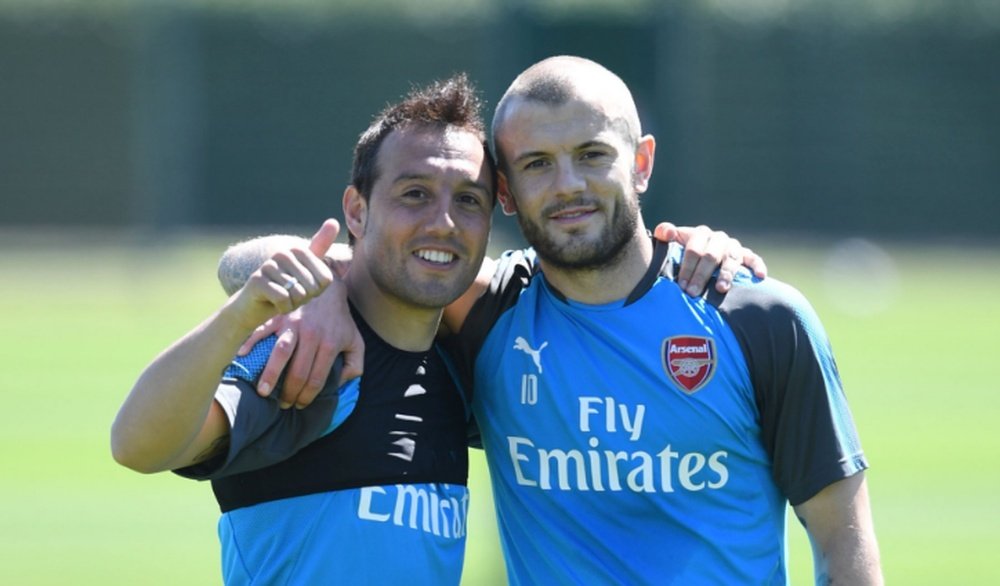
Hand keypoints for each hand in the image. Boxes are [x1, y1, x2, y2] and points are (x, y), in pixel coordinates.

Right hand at [236, 219, 337, 328]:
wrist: (254, 307)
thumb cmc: (286, 291)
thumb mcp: (309, 273)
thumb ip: (321, 250)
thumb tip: (334, 221)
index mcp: (298, 250)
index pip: (325, 279)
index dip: (316, 292)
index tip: (302, 289)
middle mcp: (283, 254)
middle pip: (312, 287)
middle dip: (304, 299)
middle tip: (289, 296)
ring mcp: (269, 265)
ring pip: (298, 294)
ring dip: (292, 304)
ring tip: (280, 299)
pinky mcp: (257, 280)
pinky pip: (284, 299)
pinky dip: (282, 308)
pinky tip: (272, 304)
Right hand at [237, 221, 364, 408]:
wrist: (328, 285)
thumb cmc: (341, 318)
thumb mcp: (356, 340)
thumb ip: (355, 364)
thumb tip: (342, 384)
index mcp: (330, 344)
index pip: (317, 378)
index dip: (308, 397)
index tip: (301, 405)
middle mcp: (311, 335)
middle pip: (297, 372)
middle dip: (289, 393)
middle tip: (283, 405)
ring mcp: (293, 324)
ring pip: (279, 354)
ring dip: (270, 376)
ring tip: (263, 392)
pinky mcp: (280, 315)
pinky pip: (263, 331)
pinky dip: (251, 344)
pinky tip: (242, 357)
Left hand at [653, 222, 766, 295]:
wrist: (700, 259)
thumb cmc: (683, 255)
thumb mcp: (672, 243)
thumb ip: (664, 234)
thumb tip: (667, 233)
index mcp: (700, 234)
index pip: (694, 249)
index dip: (687, 267)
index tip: (681, 286)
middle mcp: (718, 239)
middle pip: (711, 256)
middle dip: (701, 275)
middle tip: (693, 293)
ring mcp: (733, 247)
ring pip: (731, 259)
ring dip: (726, 274)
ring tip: (720, 289)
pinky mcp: (746, 256)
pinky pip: (754, 259)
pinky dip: (758, 266)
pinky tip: (759, 276)